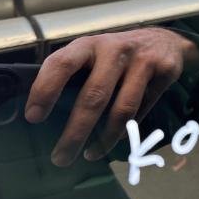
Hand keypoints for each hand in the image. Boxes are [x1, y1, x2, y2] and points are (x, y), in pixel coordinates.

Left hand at [25, 28, 198, 166]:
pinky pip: (144, 109)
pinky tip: (117, 139)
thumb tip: (45, 113)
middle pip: (94, 95)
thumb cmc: (117, 54)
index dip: (46, 90)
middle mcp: (114, 50)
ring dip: (105, 138)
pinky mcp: (164, 72)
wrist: (165, 40)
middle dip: (75, 131)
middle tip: (60, 158)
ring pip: (122, 109)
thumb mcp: (94, 53)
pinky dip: (129, 128)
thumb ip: (75, 73)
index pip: (62, 64)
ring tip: (91, 155)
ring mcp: (142, 60)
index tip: (34, 118)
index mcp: (89, 44)